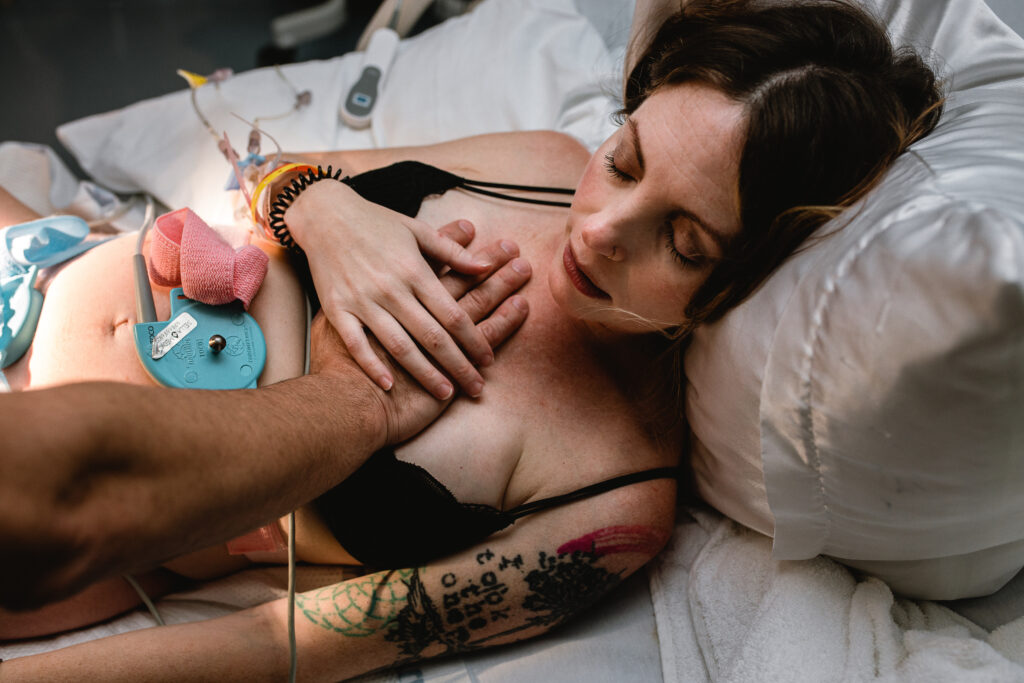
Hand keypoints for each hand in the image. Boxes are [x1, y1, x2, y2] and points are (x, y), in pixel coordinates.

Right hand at [286, 180, 496, 399]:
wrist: (323, 216)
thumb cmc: (374, 222)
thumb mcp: (417, 230)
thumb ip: (452, 252)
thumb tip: (486, 266)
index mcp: (414, 269)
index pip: (452, 313)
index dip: (473, 339)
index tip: (488, 360)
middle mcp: (390, 288)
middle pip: (432, 336)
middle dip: (458, 365)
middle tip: (476, 388)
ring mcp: (362, 301)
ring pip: (400, 345)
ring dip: (424, 373)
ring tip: (445, 393)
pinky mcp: (336, 309)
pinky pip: (356, 344)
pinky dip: (372, 365)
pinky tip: (389, 385)